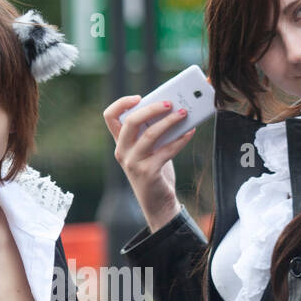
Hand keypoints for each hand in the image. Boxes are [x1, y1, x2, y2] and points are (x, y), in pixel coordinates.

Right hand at [102, 95, 192, 231]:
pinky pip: (166, 150)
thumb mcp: (149, 149)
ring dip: (169, 121)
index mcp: (120, 143)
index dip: (122, 103)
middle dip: (151, 109)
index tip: (139, 97)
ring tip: (184, 113)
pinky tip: (190, 132)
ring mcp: (133, 163)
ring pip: (149, 135)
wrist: (157, 203)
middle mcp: (122, 152)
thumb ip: (153, 131)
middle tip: (169, 103)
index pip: (110, 117)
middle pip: (130, 122)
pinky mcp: (148, 172)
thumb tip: (174, 108)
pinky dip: (180, 139)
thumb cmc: (155, 170)